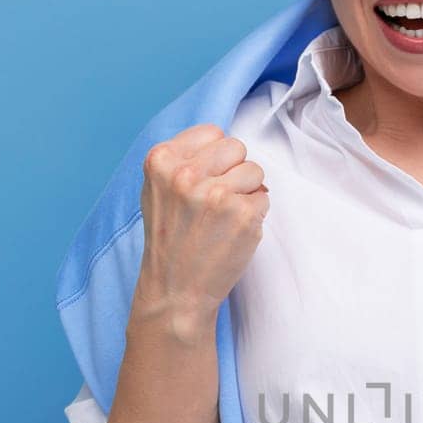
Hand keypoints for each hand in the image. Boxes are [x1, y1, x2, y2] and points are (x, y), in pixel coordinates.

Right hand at [135, 124, 270, 332]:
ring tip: (224, 219)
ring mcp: (216, 195)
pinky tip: (233, 234)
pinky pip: (264, 200)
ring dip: (247, 194)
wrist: (175, 290)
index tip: (206, 181)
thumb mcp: (157, 189)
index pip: (213, 133)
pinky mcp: (242, 216)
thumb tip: (221, 140)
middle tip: (217, 202)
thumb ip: (182, 160)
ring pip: (255, 172)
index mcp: (161, 161)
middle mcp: (186, 174)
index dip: (216, 158)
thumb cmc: (169, 240)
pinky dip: (255, 217)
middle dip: (235, 172)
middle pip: (237, 148)